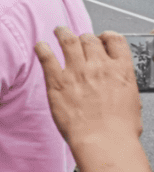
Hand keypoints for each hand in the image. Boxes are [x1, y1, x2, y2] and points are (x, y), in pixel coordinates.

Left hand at [34, 27, 142, 150]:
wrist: (103, 141)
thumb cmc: (119, 129)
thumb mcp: (132, 102)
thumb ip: (123, 87)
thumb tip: (119, 88)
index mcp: (121, 70)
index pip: (114, 40)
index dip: (106, 36)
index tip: (100, 38)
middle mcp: (99, 65)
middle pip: (89, 39)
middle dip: (83, 38)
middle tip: (77, 40)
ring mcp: (77, 71)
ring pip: (68, 40)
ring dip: (62, 33)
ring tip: (58, 31)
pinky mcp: (57, 81)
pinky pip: (46, 57)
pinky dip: (41, 48)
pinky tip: (39, 46)